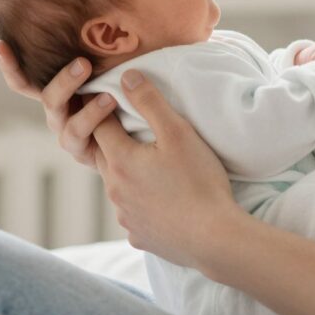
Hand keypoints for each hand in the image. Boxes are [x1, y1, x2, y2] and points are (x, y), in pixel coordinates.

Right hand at [0, 40, 116, 169]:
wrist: (141, 136)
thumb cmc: (123, 89)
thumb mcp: (114, 63)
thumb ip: (107, 39)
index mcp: (57, 90)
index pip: (24, 77)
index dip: (10, 63)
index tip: (2, 43)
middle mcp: (58, 111)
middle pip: (47, 96)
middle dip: (63, 79)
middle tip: (85, 64)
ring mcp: (68, 132)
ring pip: (65, 121)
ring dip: (85, 108)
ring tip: (109, 96)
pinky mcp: (83, 152)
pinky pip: (82, 137)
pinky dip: (95, 123)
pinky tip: (113, 109)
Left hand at [94, 71, 244, 269]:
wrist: (215, 238)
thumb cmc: (199, 181)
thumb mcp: (178, 132)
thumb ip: (150, 102)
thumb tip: (126, 76)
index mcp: (119, 161)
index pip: (100, 126)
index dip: (106, 110)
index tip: (115, 100)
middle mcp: (114, 190)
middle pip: (105, 156)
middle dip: (115, 140)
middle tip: (133, 128)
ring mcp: (125, 217)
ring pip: (118, 185)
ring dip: (128, 172)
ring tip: (152, 164)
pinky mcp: (139, 236)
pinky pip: (133, 212)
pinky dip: (142, 202)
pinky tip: (163, 199)